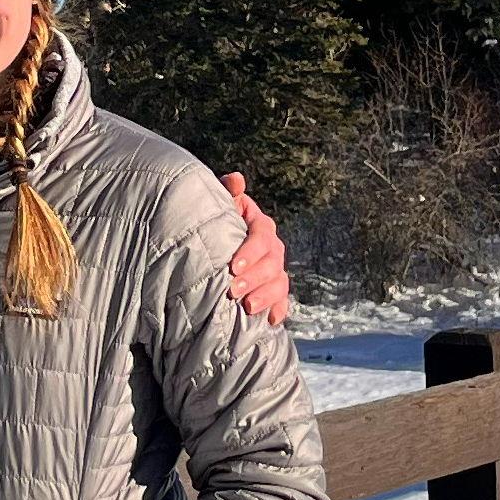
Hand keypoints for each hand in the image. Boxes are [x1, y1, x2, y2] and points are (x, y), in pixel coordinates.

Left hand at [217, 171, 293, 327]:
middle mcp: (272, 248)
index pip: (262, 237)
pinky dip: (278, 310)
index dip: (250, 252)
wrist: (216, 247)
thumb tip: (236, 178)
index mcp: (260, 226)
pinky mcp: (275, 290)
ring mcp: (276, 269)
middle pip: (272, 263)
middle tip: (234, 290)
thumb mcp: (219, 206)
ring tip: (248, 307)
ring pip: (280, 283)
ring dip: (266, 296)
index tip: (232, 267)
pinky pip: (283, 301)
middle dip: (254, 278)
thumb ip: (227, 193)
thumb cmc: (216, 223)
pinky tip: (271, 321)